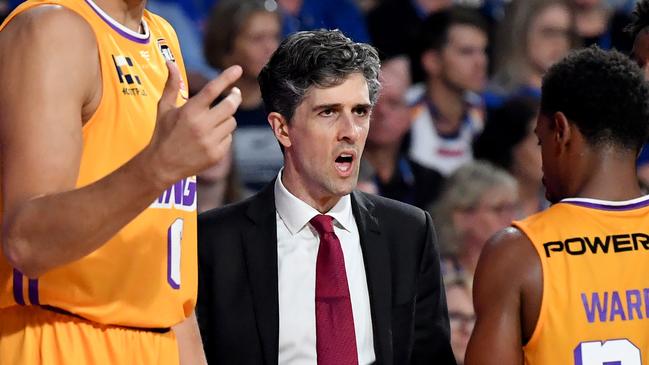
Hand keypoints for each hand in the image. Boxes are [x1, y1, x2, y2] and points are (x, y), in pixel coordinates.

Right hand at [144, 61, 242, 188]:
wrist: (162, 166)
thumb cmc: (163, 133)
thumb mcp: (164, 108)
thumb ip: (171, 85)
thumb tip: (170, 62)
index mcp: (189, 111)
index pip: (212, 90)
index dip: (227, 77)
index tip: (238, 68)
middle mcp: (201, 126)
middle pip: (230, 105)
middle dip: (234, 97)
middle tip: (234, 94)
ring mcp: (210, 141)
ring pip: (232, 122)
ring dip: (227, 118)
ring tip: (215, 120)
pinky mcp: (217, 154)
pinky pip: (229, 138)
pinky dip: (224, 135)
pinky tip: (211, 137)